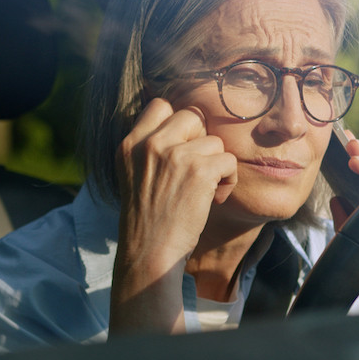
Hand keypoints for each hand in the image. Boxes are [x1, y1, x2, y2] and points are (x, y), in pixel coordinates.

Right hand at [109, 98, 238, 334]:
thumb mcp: (133, 176)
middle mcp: (150, 144)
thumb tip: (185, 125)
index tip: (183, 147)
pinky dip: (228, 180)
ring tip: (205, 191)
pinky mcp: (199, 170)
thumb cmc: (147, 220)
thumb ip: (149, 149)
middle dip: (201, 141)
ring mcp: (175, 155)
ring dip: (216, 165)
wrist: (149, 253)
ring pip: (214, 141)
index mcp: (129, 144)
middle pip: (192, 116)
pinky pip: (229, 160)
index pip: (160, 106)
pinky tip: (214, 199)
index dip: (178, 124)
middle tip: (196, 170)